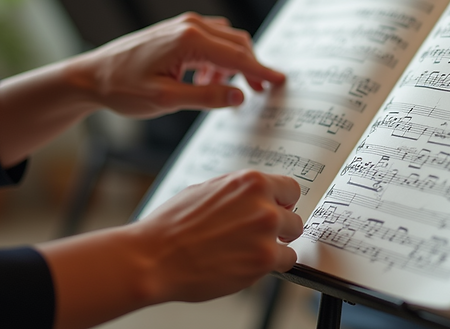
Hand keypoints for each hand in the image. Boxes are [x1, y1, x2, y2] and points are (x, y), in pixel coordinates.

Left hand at [68, 12, 284, 117]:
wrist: (91, 76)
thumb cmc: (122, 88)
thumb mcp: (166, 100)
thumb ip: (206, 96)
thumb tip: (239, 96)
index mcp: (189, 39)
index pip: (237, 55)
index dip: (261, 71)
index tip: (280, 82)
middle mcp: (190, 25)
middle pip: (236, 43)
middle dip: (251, 67)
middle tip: (260, 92)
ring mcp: (183, 25)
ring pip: (225, 41)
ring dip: (232, 64)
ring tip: (222, 89)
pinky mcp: (177, 30)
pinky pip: (210, 41)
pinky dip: (218, 59)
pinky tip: (206, 79)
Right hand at [133, 170, 303, 302]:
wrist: (155, 257)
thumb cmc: (172, 226)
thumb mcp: (206, 190)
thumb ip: (237, 193)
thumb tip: (251, 197)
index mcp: (249, 182)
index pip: (289, 188)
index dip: (282, 203)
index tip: (279, 210)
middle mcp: (263, 205)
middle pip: (294, 216)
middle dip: (280, 227)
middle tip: (260, 235)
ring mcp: (266, 233)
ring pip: (292, 240)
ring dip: (276, 247)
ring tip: (251, 252)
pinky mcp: (263, 260)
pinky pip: (286, 262)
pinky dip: (272, 266)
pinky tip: (249, 264)